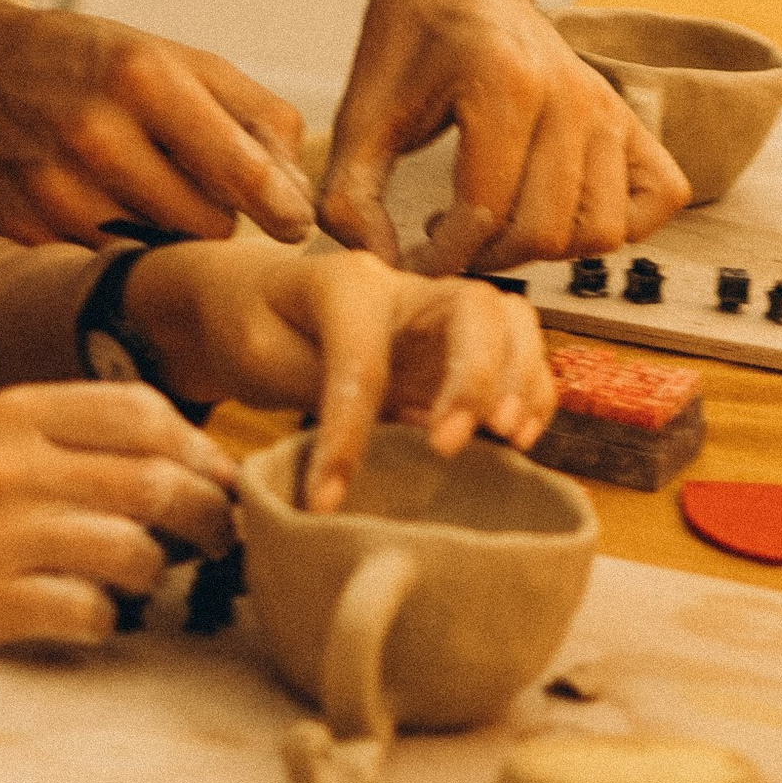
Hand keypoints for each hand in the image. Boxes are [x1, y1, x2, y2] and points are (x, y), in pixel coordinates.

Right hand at [0, 0, 316, 248]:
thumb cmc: (92, 63)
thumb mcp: (176, 57)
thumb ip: (256, 114)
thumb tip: (299, 195)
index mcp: (142, 78)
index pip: (238, 168)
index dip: (280, 206)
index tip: (295, 223)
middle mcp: (95, 135)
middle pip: (208, 226)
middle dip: (212, 212)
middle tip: (186, 181)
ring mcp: (54, 191)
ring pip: (159, 255)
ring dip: (164, 235)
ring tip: (135, 189)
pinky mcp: (23, 235)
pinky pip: (106, 268)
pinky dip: (112, 249)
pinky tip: (91, 205)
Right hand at [0, 382, 238, 670]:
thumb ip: (83, 444)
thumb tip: (201, 464)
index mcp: (13, 412)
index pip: (140, 410)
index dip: (199, 449)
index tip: (220, 481)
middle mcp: (3, 465)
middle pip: (151, 481)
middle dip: (205, 517)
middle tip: (217, 541)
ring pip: (131, 550)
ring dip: (155, 574)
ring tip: (144, 581)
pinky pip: (88, 613)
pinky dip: (106, 621)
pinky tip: (91, 618)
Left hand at [131, 241, 556, 508]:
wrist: (251, 297)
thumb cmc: (250, 323)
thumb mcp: (257, 355)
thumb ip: (314, 390)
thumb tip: (357, 457)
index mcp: (345, 282)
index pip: (363, 357)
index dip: (348, 433)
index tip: (326, 500)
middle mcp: (404, 288)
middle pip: (474, 309)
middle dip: (476, 379)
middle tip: (447, 446)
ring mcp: (436, 314)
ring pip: (510, 321)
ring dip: (520, 381)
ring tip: (509, 439)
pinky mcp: (454, 346)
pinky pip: (517, 353)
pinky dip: (531, 392)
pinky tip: (516, 439)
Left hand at [317, 0, 687, 273]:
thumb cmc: (411, 34)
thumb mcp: (361, 111)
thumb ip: (352, 196)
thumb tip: (381, 268)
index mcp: (504, 82)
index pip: (485, 213)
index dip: (442, 256)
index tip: (409, 259)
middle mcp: (571, 93)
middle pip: (546, 232)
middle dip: (488, 257)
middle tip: (447, 241)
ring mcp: (609, 106)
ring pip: (602, 231)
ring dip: (546, 249)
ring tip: (497, 224)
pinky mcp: (631, 117)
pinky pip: (658, 198)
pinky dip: (620, 225)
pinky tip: (561, 211)